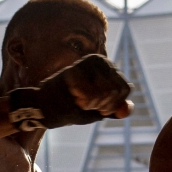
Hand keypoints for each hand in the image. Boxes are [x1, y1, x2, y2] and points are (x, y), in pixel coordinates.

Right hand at [10, 55, 131, 129]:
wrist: (45, 107)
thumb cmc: (72, 107)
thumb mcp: (99, 110)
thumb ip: (115, 109)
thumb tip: (127, 109)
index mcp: (110, 69)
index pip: (125, 89)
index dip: (113, 104)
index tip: (99, 107)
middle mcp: (101, 60)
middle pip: (115, 91)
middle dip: (102, 104)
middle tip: (86, 103)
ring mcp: (86, 62)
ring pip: (105, 91)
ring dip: (92, 102)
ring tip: (78, 99)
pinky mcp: (74, 68)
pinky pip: (90, 92)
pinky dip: (82, 100)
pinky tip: (73, 95)